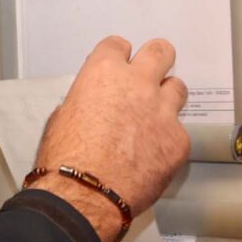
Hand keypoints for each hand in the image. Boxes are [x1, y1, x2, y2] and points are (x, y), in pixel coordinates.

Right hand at [31, 36, 192, 241]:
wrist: (84, 196)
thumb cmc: (64, 160)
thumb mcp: (62, 117)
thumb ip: (87, 100)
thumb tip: (94, 106)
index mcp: (104, 73)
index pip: (118, 46)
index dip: (118, 57)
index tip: (119, 67)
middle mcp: (138, 84)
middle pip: (160, 52)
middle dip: (156, 60)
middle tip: (152, 74)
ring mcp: (162, 111)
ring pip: (177, 88)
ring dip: (167, 99)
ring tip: (155, 118)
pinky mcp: (178, 141)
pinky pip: (179, 132)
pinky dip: (168, 141)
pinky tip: (153, 156)